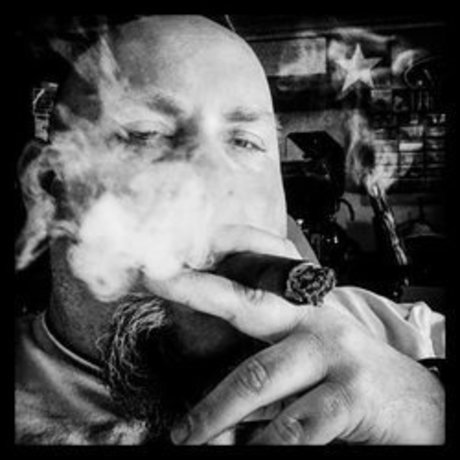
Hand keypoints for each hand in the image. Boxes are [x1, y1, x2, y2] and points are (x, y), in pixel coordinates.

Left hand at [148, 226, 444, 444]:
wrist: (423, 405)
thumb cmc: (350, 379)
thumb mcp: (309, 360)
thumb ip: (268, 361)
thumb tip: (214, 393)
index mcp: (302, 310)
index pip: (249, 281)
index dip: (209, 268)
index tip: (168, 260)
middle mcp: (314, 320)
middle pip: (246, 304)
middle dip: (198, 291)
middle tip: (156, 283)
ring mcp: (333, 354)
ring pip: (257, 380)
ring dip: (214, 414)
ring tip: (186, 437)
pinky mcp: (351, 394)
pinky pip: (293, 426)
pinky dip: (262, 445)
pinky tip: (245, 452)